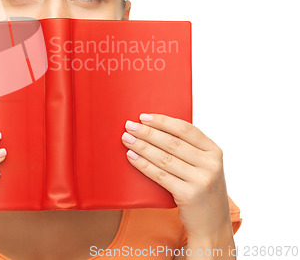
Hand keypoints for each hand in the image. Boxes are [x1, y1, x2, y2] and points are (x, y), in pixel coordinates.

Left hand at [121, 113, 230, 237]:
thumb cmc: (202, 189)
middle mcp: (210, 164)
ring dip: (142, 146)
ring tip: (126, 139)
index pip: (186, 129)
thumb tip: (155, 127)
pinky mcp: (189, 195)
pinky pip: (160, 175)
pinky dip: (143, 164)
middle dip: (147, 132)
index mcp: (214, 151)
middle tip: (129, 126)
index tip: (143, 116)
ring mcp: (201, 180)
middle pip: (172, 142)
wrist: (213, 225)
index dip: (163, 121)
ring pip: (164, 158)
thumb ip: (189, 148)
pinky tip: (132, 157)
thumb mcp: (204, 166)